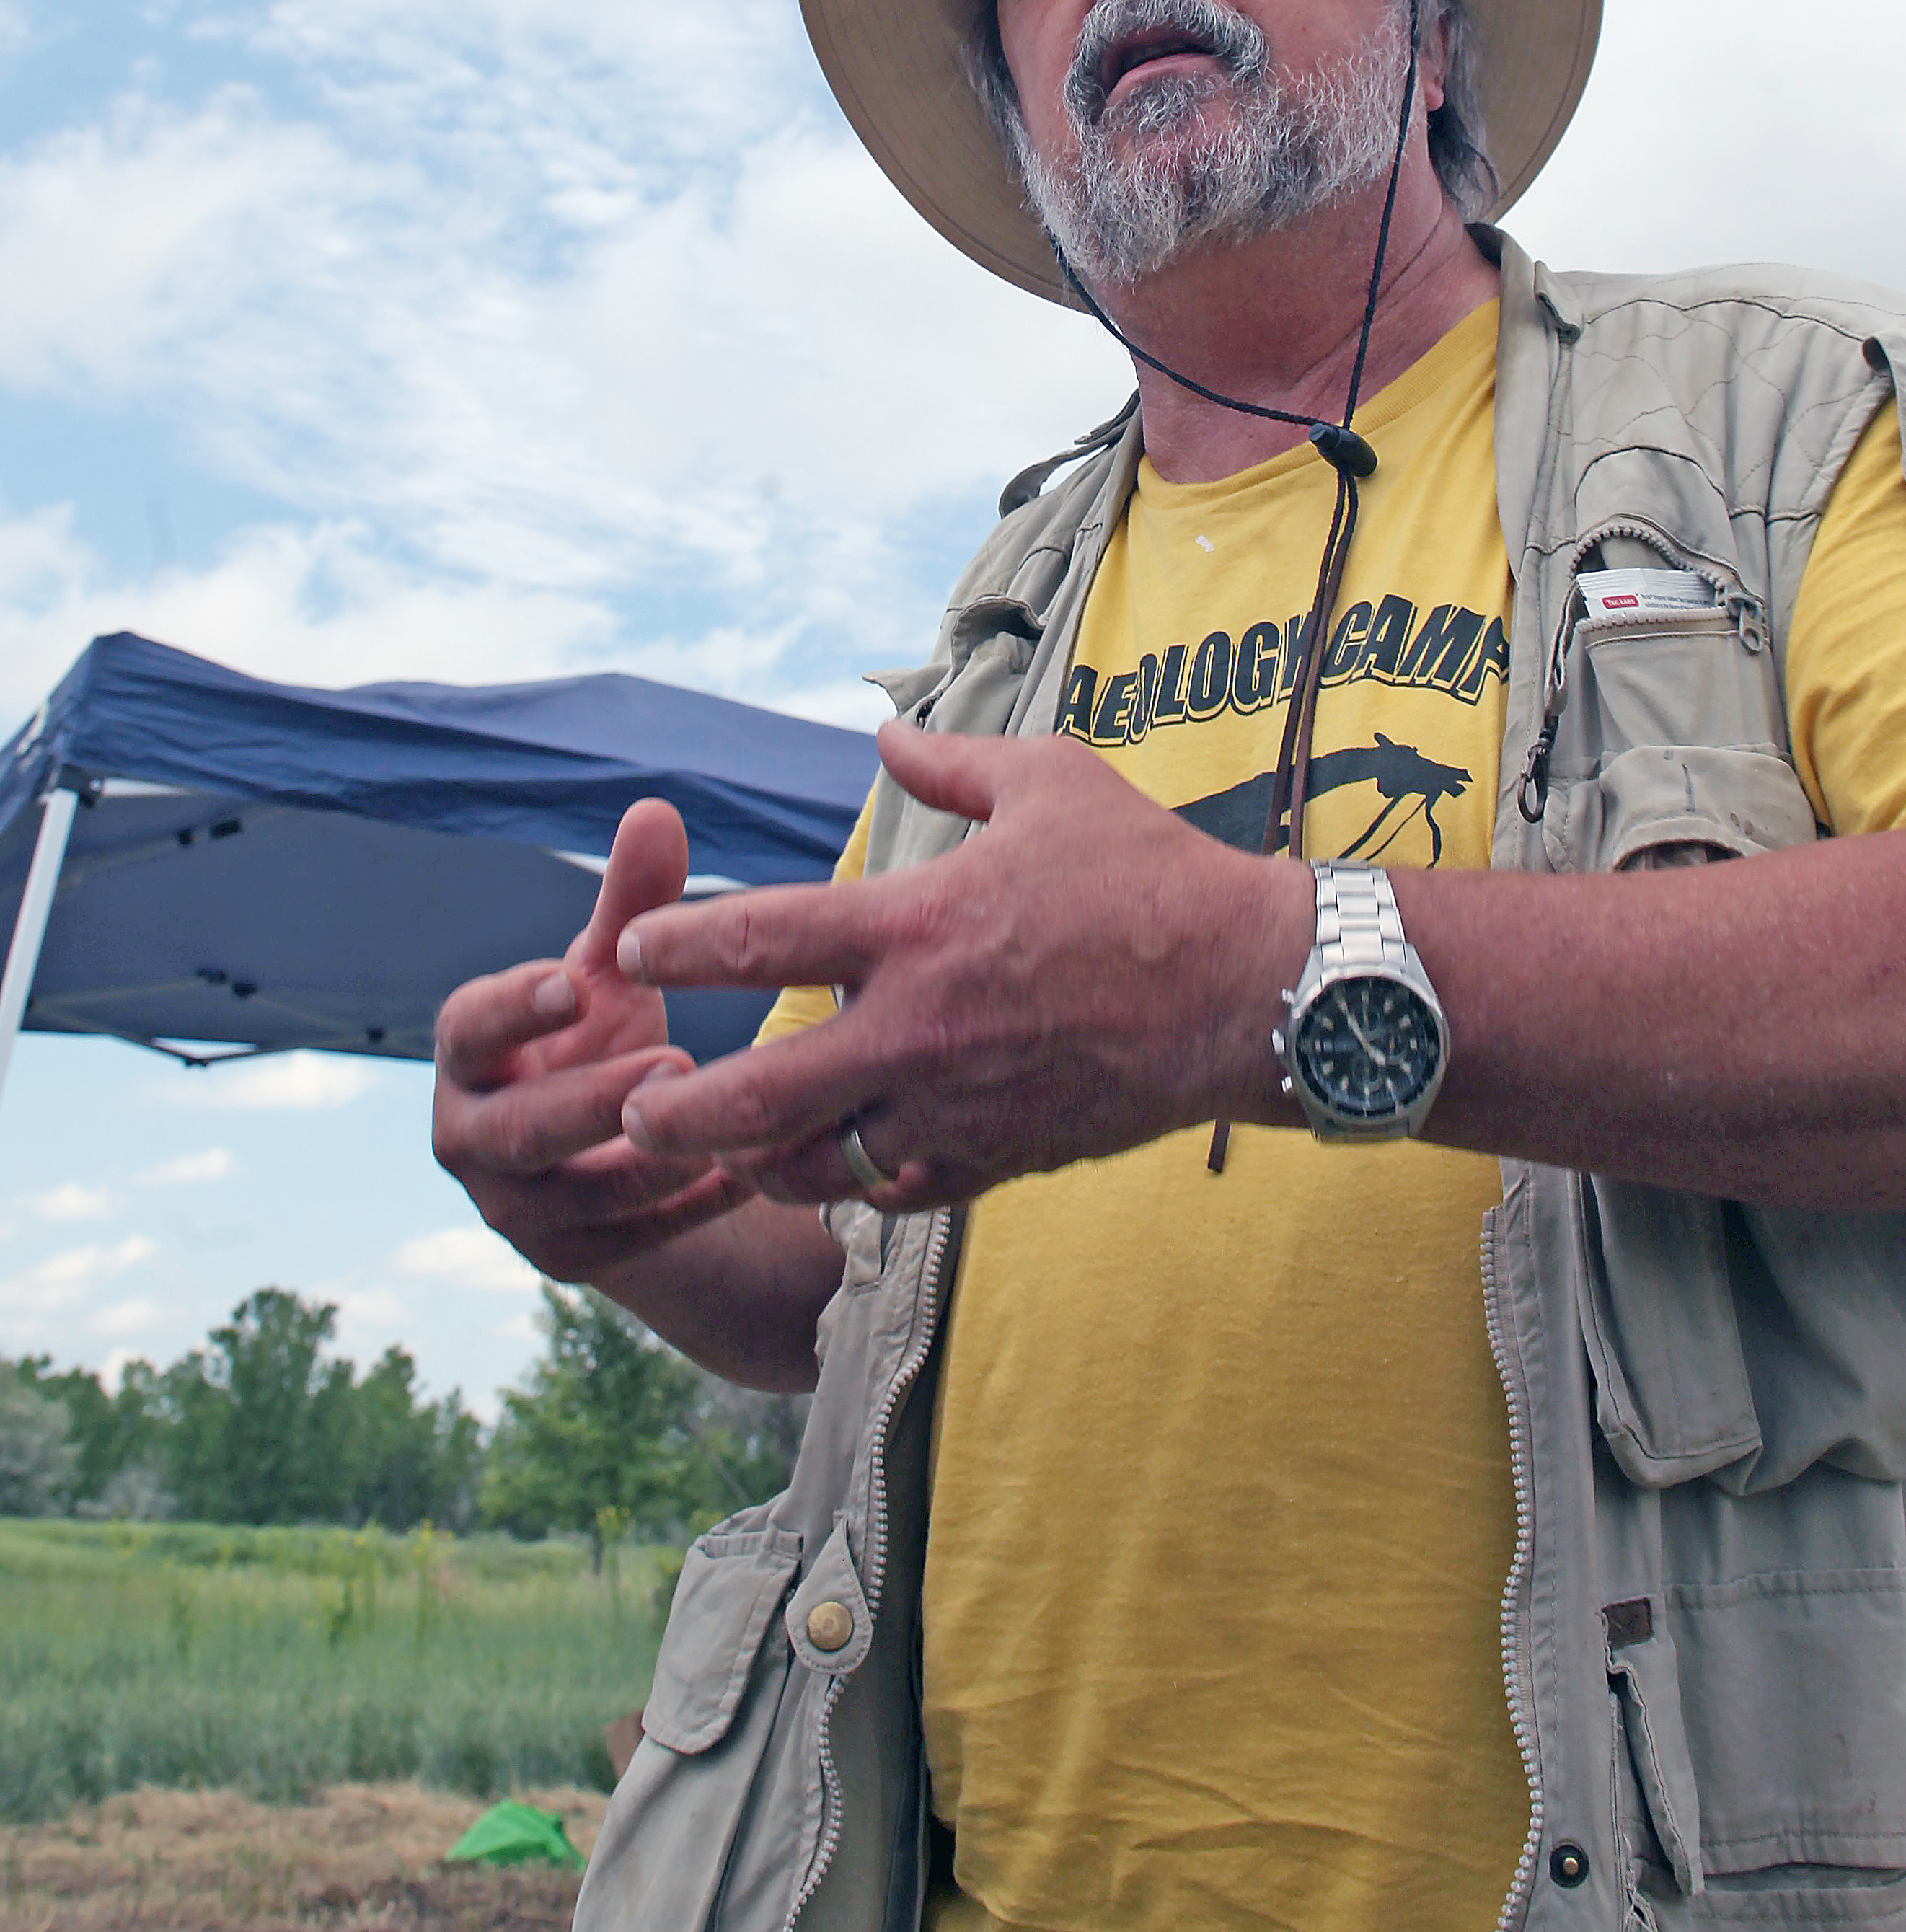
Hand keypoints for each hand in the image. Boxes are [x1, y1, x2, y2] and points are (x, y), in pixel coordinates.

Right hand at [431, 798, 745, 1276]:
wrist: (601, 1147)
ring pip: (573, 1199)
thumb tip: (657, 808)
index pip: (468, 1030)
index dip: (513, 1007)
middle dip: (591, 1101)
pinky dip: (688, 1212)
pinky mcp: (568, 1258)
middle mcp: (474, 1134)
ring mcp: (516, 1205)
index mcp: (472, 1054)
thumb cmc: (597, 1038)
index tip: (571, 983)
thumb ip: (629, 902)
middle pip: (519, 1128)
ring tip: (721, 1130)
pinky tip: (749, 1177)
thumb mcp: (611, 975)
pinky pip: (628, 1244)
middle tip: (672, 1061)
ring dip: (648, 1165)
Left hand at [609, 721, 1312, 1210]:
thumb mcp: (1054, 783)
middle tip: (633, 1104)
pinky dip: (849, 1185)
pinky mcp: (997, 1158)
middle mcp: (919, 1027)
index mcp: (918, 926)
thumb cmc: (1152, 876)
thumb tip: (886, 739)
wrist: (1248, 988)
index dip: (677, 944)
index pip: (759, 939)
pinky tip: (829, 1167)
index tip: (632, 946)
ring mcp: (955, 1105)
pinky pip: (893, 1193)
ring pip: (814, 1165)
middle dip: (674, 1109)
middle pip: (754, 1094)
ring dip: (753, 1161)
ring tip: (718, 1147)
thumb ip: (954, 765)